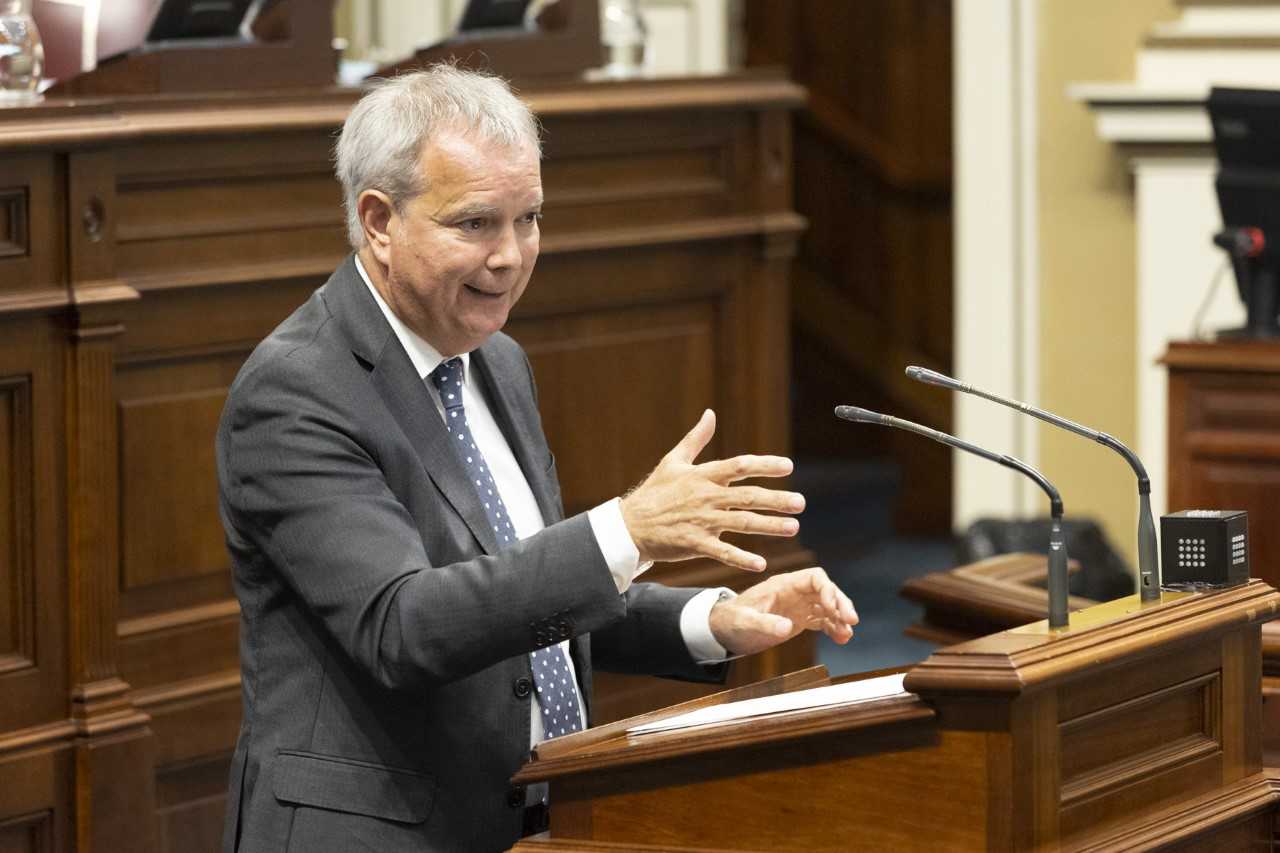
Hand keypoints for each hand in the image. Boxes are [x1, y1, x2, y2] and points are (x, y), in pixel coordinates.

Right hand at [619, 410, 803, 571]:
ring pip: (742, 523)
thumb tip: (710, 414)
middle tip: (800, 503)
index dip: (765, 465)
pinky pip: (723, 551)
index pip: (739, 466)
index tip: (788, 466)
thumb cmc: (654, 492)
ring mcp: (701, 521)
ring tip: (793, 528)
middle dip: (776, 499)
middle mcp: (706, 497)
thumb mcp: (673, 460)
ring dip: (769, 526)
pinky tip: (762, 564)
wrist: (630, 525)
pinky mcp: (695, 544)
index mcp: (703, 475)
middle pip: (748, 496)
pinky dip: (742, 558)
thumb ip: (696, 439)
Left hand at [709, 567, 857, 655]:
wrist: (724, 629)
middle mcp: (794, 592)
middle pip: (826, 591)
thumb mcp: (745, 622)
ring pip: (828, 606)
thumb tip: (787, 627)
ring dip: (840, 618)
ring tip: (847, 635)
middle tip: (852, 621)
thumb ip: (765, 623)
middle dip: (841, 604)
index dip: (828, 590)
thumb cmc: (732, 621)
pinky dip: (833, 628)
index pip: (815, 577)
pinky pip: (822, 620)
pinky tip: (842, 639)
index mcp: (783, 585)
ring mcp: (799, 605)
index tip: (834, 608)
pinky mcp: (800, 619)